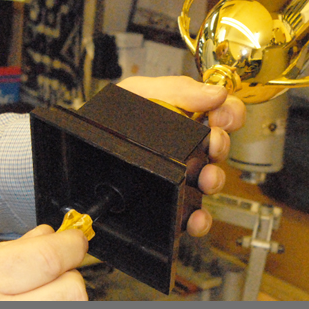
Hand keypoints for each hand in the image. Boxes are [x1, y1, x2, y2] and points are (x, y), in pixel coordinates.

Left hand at [117, 75, 245, 236]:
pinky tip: (194, 217)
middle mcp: (187, 146)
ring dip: (214, 179)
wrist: (79, 153)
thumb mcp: (138, 92)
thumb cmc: (105, 120)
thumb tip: (215, 94)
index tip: (221, 117)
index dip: (230, 113)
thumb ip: (176, 89)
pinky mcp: (170, 201)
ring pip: (211, 180)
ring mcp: (180, 175)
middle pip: (220, 146)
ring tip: (206, 179)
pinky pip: (193, 214)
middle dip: (221, 145)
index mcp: (184, 116)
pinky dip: (200, 219)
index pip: (221, 112)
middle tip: (213, 144)